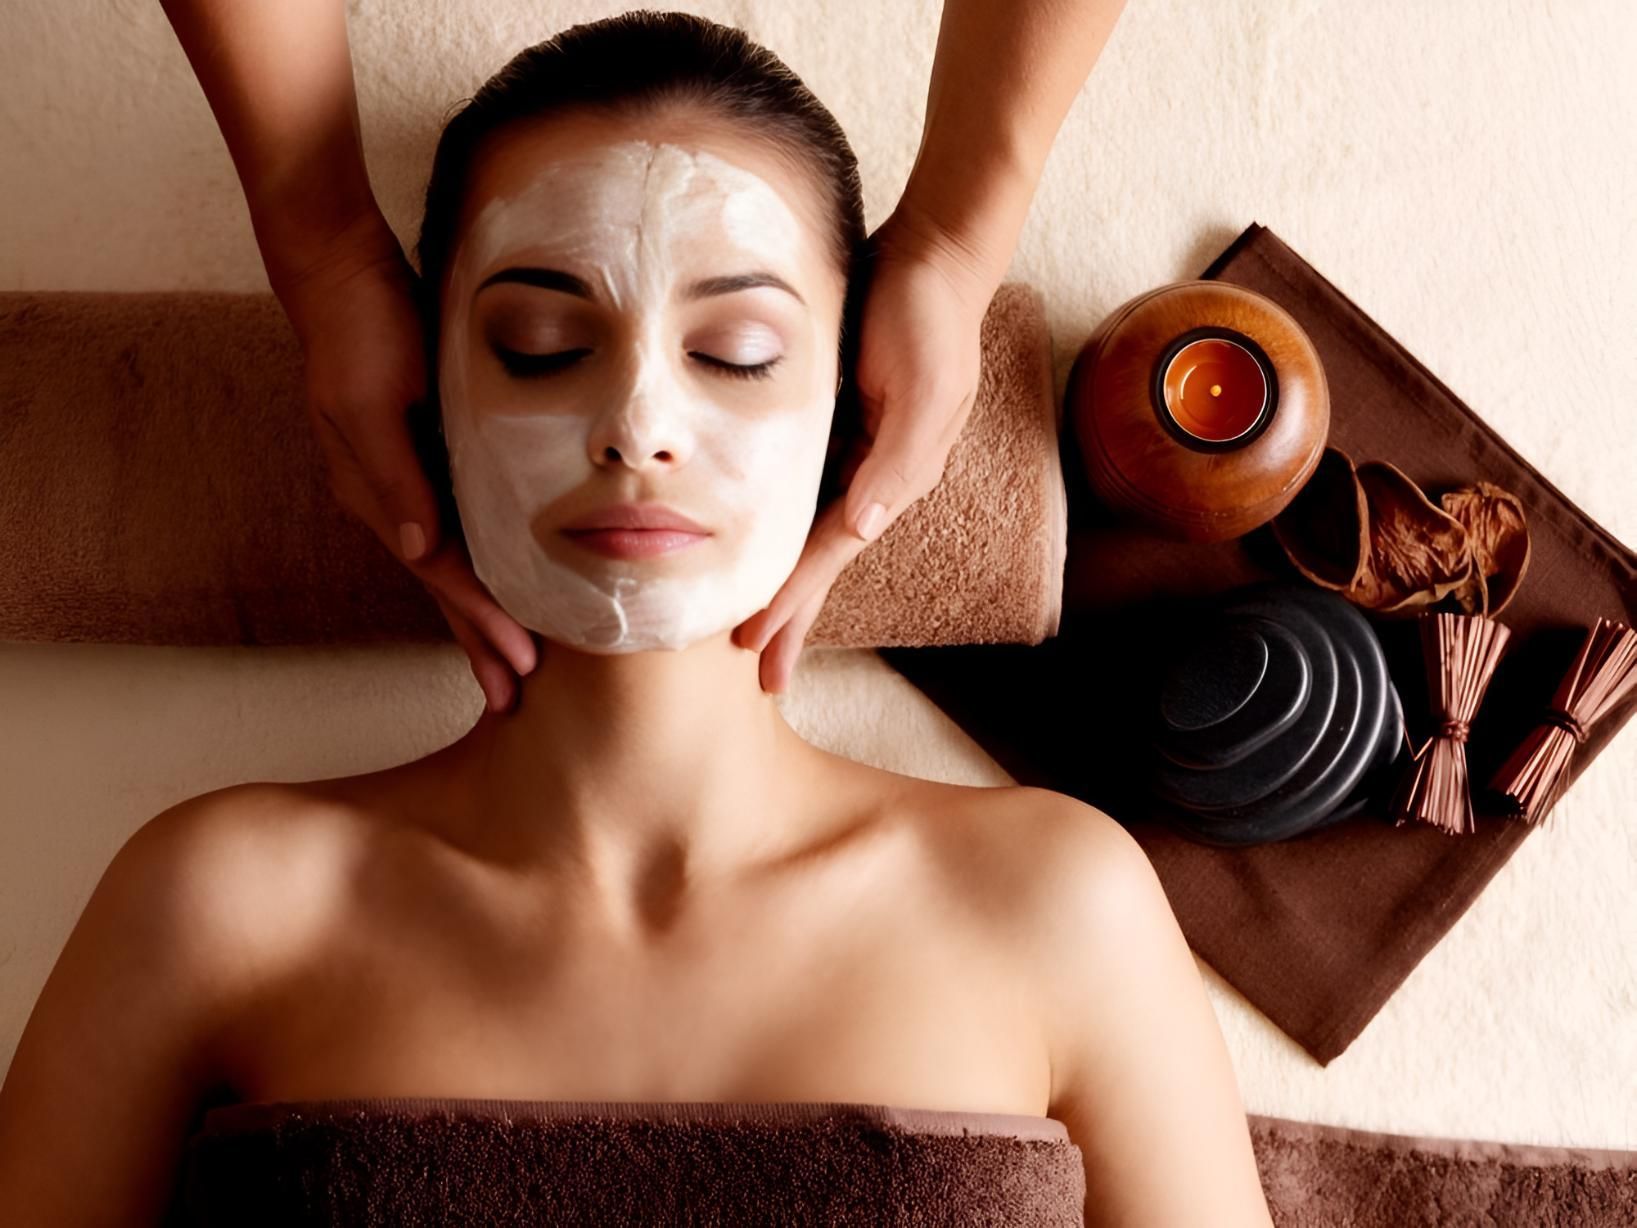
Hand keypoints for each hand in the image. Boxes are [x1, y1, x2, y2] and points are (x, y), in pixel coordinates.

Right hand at [276, 217, 536, 712]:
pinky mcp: (424, 454)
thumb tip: (417, 552)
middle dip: (477, 643)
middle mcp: (389, 498)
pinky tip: (503, 579)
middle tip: (512, 698)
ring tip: (509, 662)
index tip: (521, 666)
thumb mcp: (372, 399)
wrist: (340, 268)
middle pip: (443, 587)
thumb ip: (395, 477)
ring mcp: (404, 478)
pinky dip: (480, 564)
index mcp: (376, 494)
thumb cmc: (361, 327)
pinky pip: (458, 526)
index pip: (442, 574)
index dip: (481, 621)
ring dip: (479, 614)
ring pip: (450, 565)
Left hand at [731, 205, 998, 692]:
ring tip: (755, 632)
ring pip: (809, 533)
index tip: (753, 646)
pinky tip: (762, 550)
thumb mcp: (921, 386)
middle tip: (759, 676)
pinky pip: (803, 491)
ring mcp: (857, 451)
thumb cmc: (926, 314)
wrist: (933, 253)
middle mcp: (874, 474)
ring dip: (784, 584)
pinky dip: (780, 529)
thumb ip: (897, 458)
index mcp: (894, 475)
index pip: (830, 552)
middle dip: (792, 618)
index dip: (791, 600)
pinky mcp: (837, 424)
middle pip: (822, 561)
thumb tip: (864, 527)